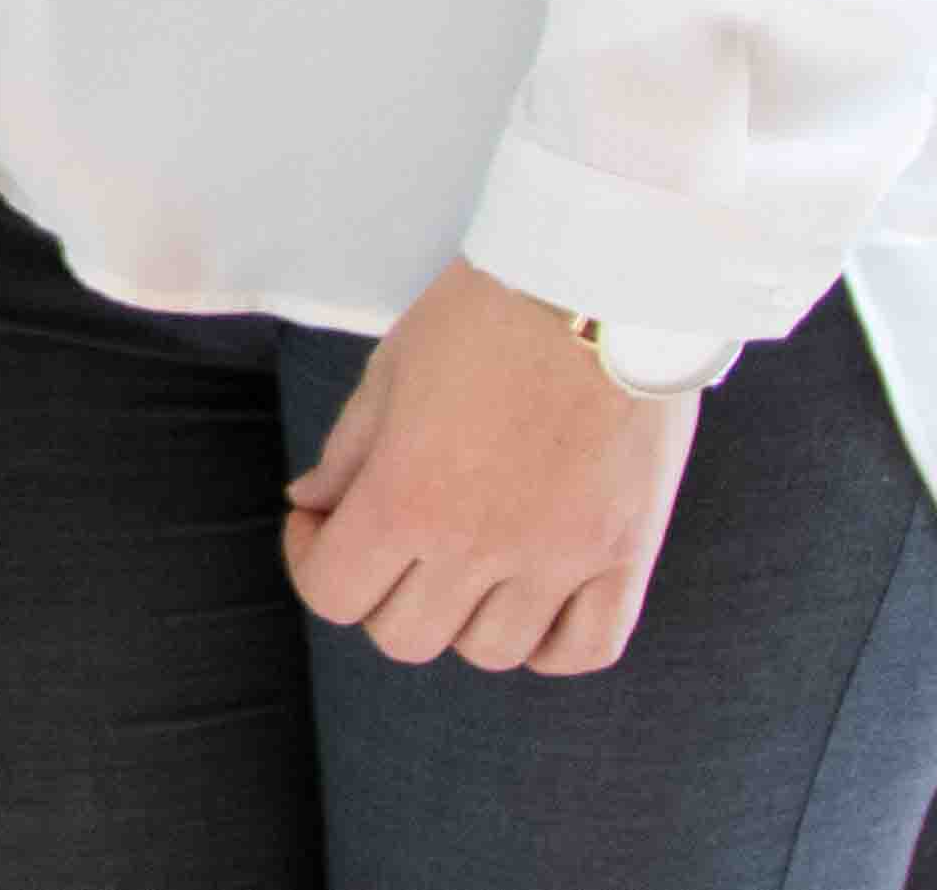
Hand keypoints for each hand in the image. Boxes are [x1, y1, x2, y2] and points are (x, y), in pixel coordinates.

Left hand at [281, 261, 702, 677]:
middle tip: (392, 537)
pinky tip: (532, 599)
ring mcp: (561, 560)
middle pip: (405, 637)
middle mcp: (481, 546)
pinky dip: (550, 642)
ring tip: (465, 558)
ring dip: (463, 616)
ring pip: (491, 653)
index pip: (334, 596)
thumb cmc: (485, 316)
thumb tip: (308, 505)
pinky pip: (585, 650)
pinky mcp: (627, 556)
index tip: (323, 520)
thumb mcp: (390, 371)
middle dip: (381, 590)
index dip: (312, 560)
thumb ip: (346, 453)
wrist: (604, 283)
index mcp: (408, 498)